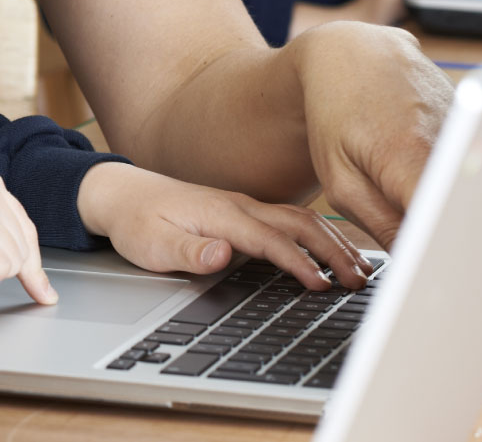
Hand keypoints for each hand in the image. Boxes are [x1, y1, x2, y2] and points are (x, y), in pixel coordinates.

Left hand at [76, 164, 372, 289]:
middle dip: (333, 251)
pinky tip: (334, 251)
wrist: (120, 194)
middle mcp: (238, 205)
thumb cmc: (135, 222)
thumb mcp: (151, 245)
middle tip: (361, 282)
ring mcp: (244, 205)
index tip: (322, 287)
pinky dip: (319, 234)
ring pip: (300, 219)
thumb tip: (222, 254)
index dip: (298, 264)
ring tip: (360, 270)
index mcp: (220, 214)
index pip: (270, 240)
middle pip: (298, 224)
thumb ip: (188, 252)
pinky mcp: (244, 211)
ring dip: (333, 241)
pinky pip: (291, 219)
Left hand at [290, 21, 453, 247]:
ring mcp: (467, 125)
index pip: (442, 224)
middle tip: (408, 224)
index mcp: (409, 158)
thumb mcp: (340, 179)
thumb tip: (418, 262)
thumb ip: (383, 223)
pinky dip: (447, 168)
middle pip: (460, 205)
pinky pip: (466, 157)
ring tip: (399, 172)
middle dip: (439, 225)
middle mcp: (450, 140)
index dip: (436, 251)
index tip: (426, 267)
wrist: (347, 53)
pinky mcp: (473, 117)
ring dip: (442, 193)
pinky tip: (416, 150)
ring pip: (464, 181)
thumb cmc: (332, 117)